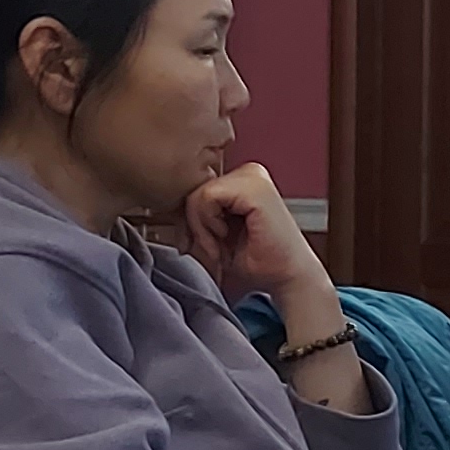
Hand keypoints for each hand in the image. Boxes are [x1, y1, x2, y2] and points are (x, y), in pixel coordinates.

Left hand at [180, 163, 330, 316]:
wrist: (287, 278)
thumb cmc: (257, 260)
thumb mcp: (216, 231)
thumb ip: (196, 214)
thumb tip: (162, 203)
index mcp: (243, 179)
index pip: (196, 187)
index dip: (194, 219)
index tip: (207, 242)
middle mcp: (250, 172)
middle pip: (194, 189)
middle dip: (196, 224)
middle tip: (216, 246)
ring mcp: (253, 176)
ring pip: (197, 194)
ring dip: (202, 226)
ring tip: (223, 243)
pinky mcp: (253, 188)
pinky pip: (206, 198)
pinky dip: (209, 225)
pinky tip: (227, 237)